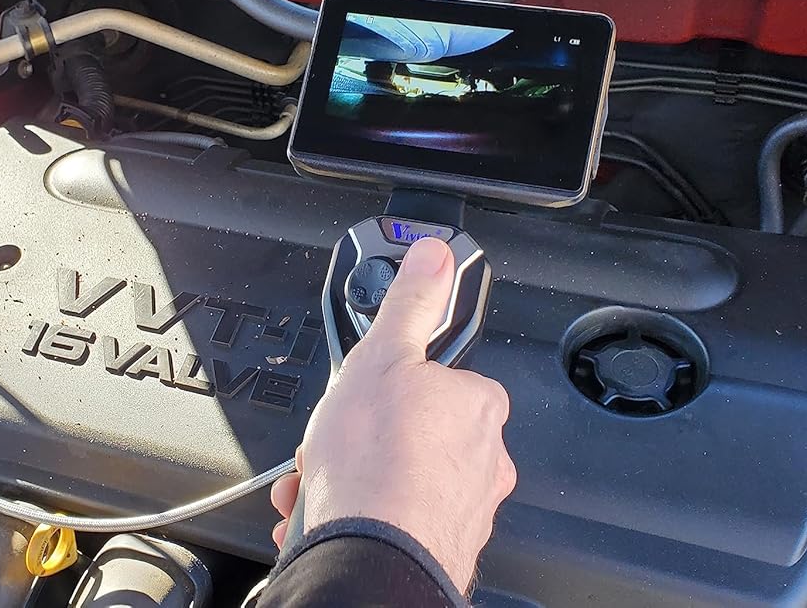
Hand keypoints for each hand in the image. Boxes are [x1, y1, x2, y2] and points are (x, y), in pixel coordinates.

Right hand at [270, 236, 514, 589]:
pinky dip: (360, 518)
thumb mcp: (382, 355)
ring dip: (356, 480)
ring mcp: (465, 509)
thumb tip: (433, 254)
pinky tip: (331, 518)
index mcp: (477, 405)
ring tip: (322, 485)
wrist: (370, 553)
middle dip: (364, 439)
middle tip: (332, 444)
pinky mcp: (440, 549)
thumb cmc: (377, 463)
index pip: (438, 379)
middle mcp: (485, 459)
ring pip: (401, 482)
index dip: (390, 385)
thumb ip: (410, 302)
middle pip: (415, 434)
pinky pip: (395, 523)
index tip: (361, 396)